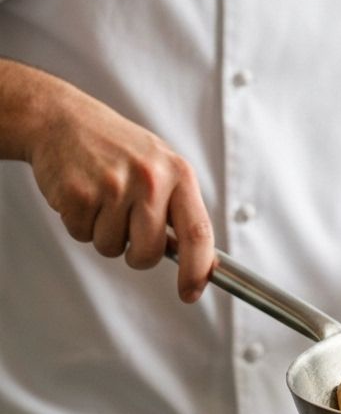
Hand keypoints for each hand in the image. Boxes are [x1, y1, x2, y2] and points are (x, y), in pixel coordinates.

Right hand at [25, 74, 213, 302]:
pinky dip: (81, 225)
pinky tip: (84, 195)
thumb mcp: (161, 167)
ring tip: (103, 198)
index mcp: (179, 174)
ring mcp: (114, 186)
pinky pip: (82, 236)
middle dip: (137, 255)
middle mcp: (150, 179)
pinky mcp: (79, 195)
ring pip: (113, 248)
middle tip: (128, 227)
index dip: (198, 269)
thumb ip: (179, 207)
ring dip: (105, 234)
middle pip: (149, 253)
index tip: (192, 292)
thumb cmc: (120, 149)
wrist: (66, 121)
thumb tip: (200, 258)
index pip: (198, 232)